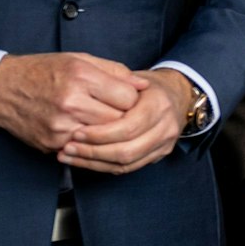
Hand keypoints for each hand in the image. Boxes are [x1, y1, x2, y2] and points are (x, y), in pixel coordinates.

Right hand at [0, 52, 146, 152]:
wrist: (2, 89)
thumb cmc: (44, 70)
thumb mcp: (80, 59)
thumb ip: (115, 71)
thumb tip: (144, 85)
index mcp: (81, 77)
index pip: (128, 97)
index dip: (133, 99)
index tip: (128, 98)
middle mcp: (71, 103)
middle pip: (120, 120)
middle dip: (125, 117)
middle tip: (122, 113)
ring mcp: (61, 126)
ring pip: (105, 138)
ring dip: (110, 132)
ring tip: (105, 121)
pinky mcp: (53, 143)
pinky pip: (85, 148)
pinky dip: (90, 142)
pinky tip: (87, 132)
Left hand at [58, 69, 191, 174]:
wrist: (175, 95)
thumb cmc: (145, 86)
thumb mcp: (129, 77)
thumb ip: (111, 86)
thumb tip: (84, 100)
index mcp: (159, 104)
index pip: (128, 127)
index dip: (101, 134)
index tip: (77, 132)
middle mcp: (166, 126)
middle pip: (127, 150)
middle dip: (95, 151)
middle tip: (69, 147)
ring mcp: (164, 144)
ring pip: (127, 163)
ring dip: (95, 163)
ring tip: (69, 156)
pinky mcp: (158, 155)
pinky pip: (128, 168)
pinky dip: (103, 167)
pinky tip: (83, 161)